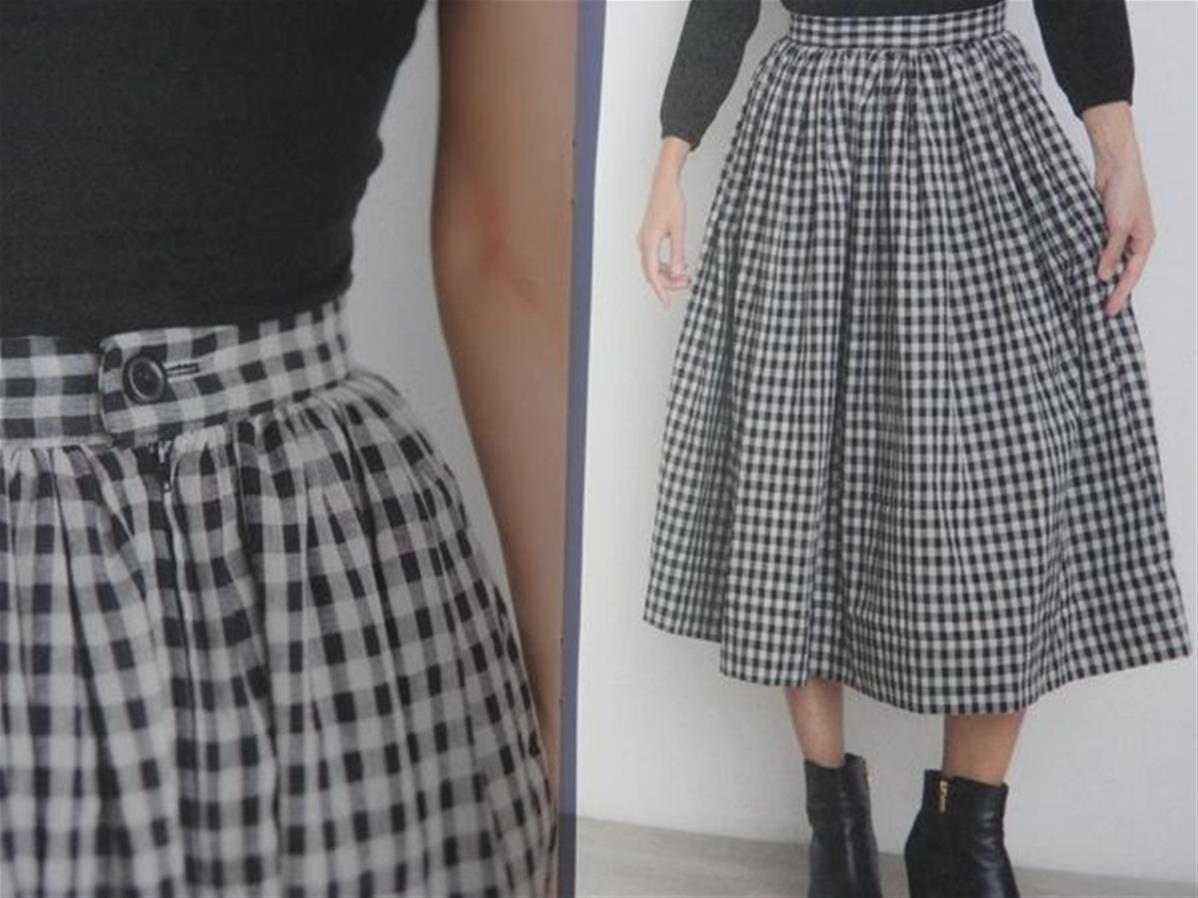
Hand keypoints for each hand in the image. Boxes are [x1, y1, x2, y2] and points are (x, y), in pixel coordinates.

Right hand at [638, 137, 692, 305]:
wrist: (664, 184)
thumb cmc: (671, 202)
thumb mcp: (679, 230)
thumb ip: (678, 254)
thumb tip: (678, 274)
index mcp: (648, 243)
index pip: (652, 275)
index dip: (660, 291)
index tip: (667, 303)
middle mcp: (643, 244)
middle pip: (652, 273)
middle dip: (669, 282)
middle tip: (688, 284)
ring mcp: (644, 240)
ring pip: (653, 266)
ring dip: (668, 274)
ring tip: (686, 276)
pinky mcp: (648, 236)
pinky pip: (654, 258)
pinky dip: (665, 265)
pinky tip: (678, 265)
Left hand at [1083, 101, 1154, 316]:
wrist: (1115, 165)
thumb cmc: (1125, 191)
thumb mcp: (1117, 226)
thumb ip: (1110, 252)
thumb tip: (1103, 276)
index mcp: (1144, 241)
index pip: (1132, 275)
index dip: (1121, 294)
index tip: (1110, 311)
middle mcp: (1134, 239)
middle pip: (1123, 271)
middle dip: (1111, 290)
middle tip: (1098, 311)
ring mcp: (1119, 233)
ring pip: (1109, 261)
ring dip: (1099, 276)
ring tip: (1086, 296)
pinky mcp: (1104, 226)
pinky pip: (1098, 249)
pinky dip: (1091, 260)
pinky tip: (1079, 271)